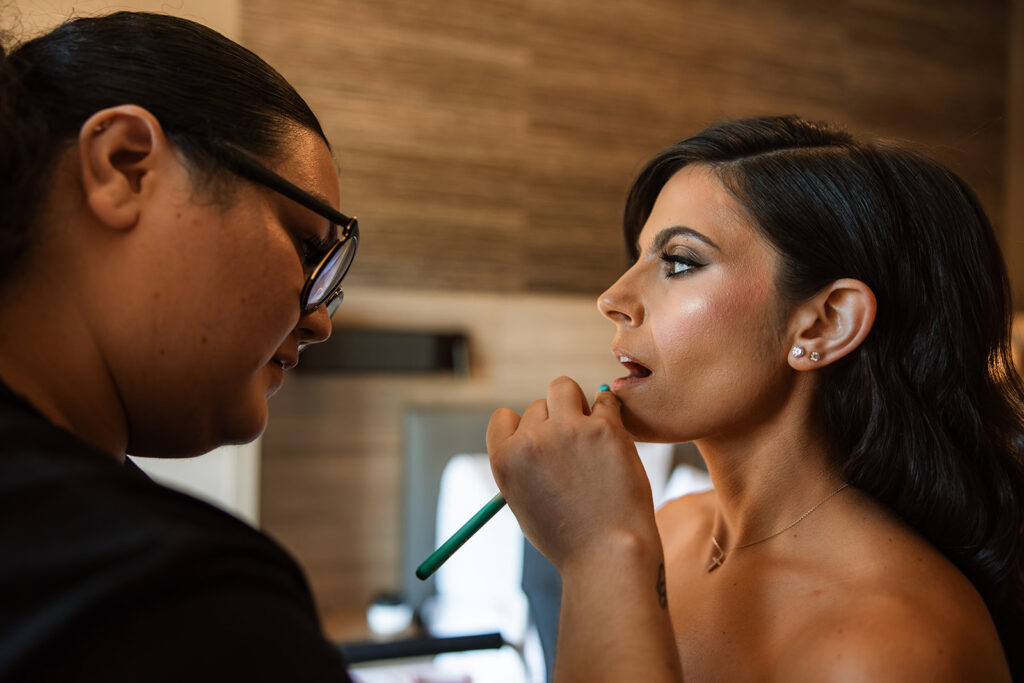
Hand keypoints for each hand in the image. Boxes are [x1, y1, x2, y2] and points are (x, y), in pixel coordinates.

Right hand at [486, 376, 658, 570]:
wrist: (609, 554)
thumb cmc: (570, 537)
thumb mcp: (526, 502)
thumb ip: (525, 465)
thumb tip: (538, 428)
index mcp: (505, 460)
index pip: (503, 417)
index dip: (523, 428)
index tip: (541, 445)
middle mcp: (532, 440)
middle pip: (538, 405)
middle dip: (555, 421)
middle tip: (576, 452)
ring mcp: (568, 431)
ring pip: (564, 388)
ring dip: (577, 404)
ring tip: (593, 435)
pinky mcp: (605, 428)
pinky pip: (605, 400)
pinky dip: (609, 411)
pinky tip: (614, 436)